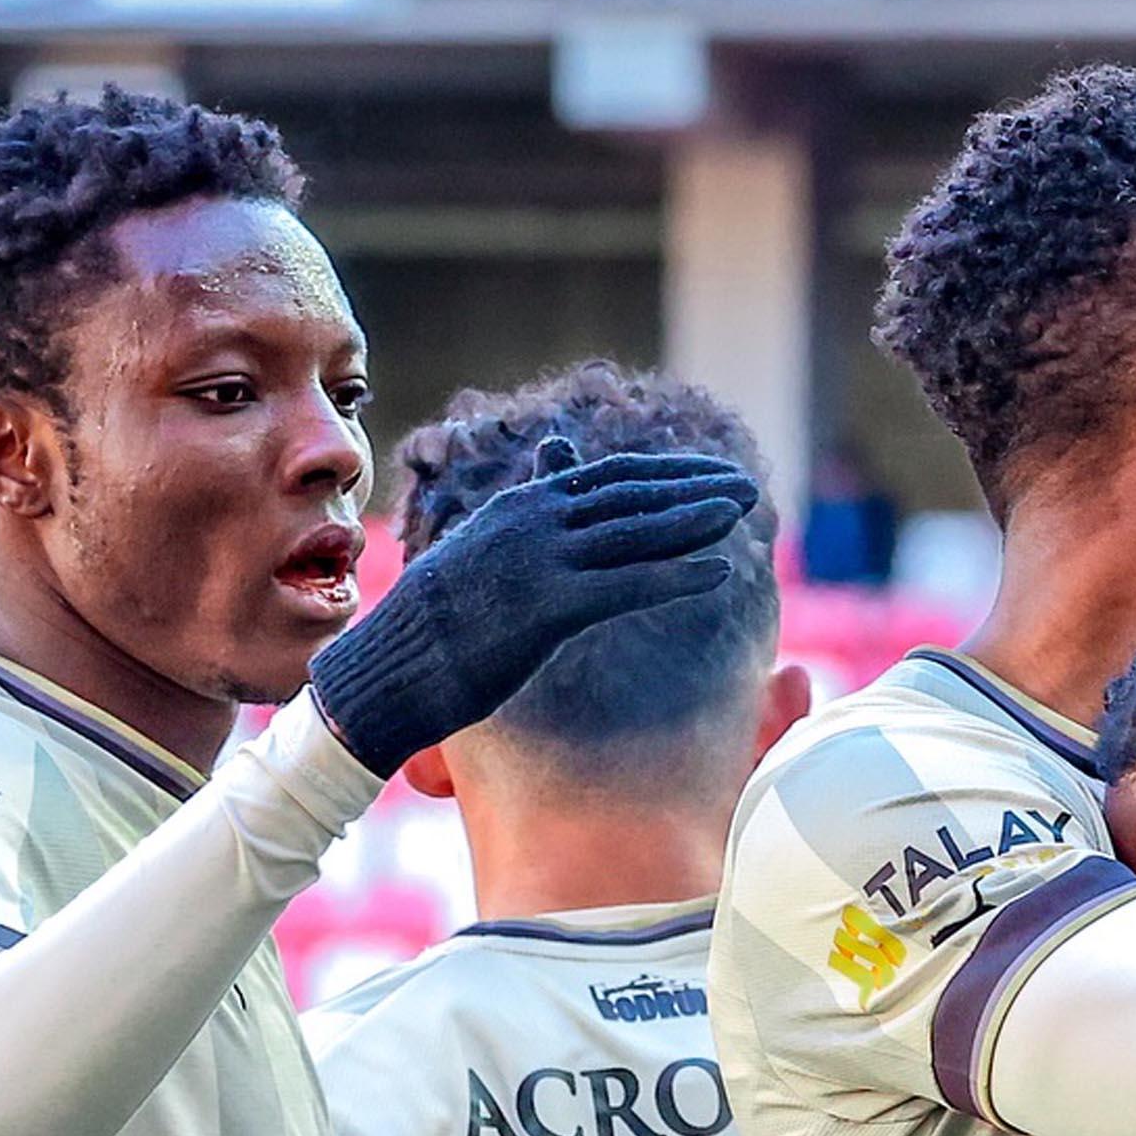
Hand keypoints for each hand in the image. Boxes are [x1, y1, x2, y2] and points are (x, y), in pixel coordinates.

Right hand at [308, 436, 758, 776]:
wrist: (391, 663)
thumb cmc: (435, 622)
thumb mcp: (479, 555)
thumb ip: (524, 519)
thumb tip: (550, 481)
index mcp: (521, 507)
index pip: (609, 477)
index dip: (665, 473)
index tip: (709, 473)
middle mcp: (534, 522)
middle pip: (631, 493)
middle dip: (693, 487)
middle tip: (745, 486)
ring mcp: (542, 562)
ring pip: (635, 531)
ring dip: (696, 518)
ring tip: (743, 510)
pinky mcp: (548, 608)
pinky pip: (628, 586)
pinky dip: (677, 575)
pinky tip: (718, 572)